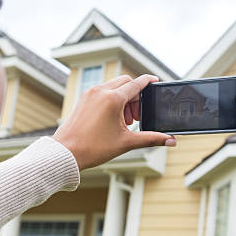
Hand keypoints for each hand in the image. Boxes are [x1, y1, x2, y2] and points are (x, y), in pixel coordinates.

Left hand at [53, 75, 175, 169]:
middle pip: (126, 82)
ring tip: (125, 120)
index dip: (149, 82)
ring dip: (124, 98)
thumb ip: (150, 138)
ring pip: (113, 86)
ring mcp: (90, 94)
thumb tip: (170, 140)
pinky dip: (111, 99)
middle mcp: (100, 91)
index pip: (137, 83)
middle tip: (137, 116)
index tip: (156, 82)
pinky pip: (102, 91)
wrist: (65, 153)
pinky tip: (112, 118)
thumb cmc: (93, 148)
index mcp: (112, 99)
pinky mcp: (83, 99)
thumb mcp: (126, 143)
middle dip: (135, 96)